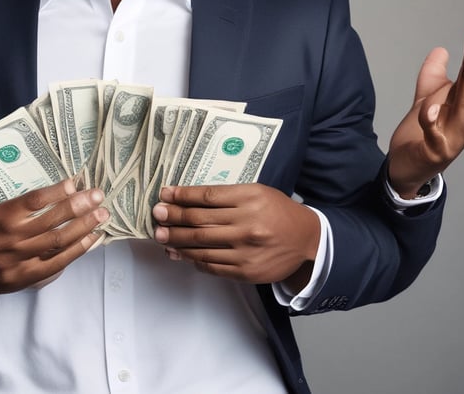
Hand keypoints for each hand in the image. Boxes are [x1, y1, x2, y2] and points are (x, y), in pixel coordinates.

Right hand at [0, 179, 108, 294]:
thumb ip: (26, 207)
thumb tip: (67, 193)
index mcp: (0, 217)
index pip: (34, 201)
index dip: (58, 191)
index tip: (76, 182)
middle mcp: (9, 240)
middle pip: (51, 222)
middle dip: (79, 207)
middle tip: (98, 195)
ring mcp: (18, 262)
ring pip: (58, 242)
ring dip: (84, 227)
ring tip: (101, 214)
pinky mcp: (26, 279)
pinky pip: (58, 263)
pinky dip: (78, 249)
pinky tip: (92, 238)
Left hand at [152, 183, 319, 290]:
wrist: (307, 239)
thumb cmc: (277, 211)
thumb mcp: (256, 192)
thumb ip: (226, 196)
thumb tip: (190, 201)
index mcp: (249, 198)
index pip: (207, 197)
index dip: (182, 196)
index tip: (165, 194)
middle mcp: (247, 224)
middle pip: (200, 222)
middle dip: (173, 218)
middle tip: (157, 215)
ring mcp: (245, 250)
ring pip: (202, 246)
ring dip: (177, 241)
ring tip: (162, 236)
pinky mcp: (246, 271)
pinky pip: (212, 265)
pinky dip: (193, 259)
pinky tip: (180, 254)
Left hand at [388, 31, 463, 197]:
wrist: (404, 168)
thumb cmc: (418, 136)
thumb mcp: (425, 100)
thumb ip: (433, 77)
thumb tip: (442, 50)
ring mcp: (452, 140)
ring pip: (462, 109)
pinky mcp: (434, 152)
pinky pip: (434, 135)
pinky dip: (432, 121)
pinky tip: (430, 107)